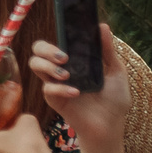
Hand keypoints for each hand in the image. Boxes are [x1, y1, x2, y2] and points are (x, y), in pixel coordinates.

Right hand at [26, 24, 128, 152]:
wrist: (111, 126)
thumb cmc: (114, 100)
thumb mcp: (116, 72)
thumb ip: (108, 51)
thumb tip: (102, 26)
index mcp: (75, 61)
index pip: (57, 42)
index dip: (56, 36)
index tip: (67, 33)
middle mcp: (61, 69)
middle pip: (38, 50)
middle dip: (46, 49)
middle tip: (64, 57)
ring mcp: (55, 84)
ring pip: (35, 64)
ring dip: (48, 65)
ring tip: (66, 74)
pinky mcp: (54, 99)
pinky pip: (48, 89)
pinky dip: (61, 88)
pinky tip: (76, 92)